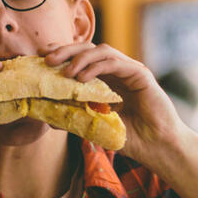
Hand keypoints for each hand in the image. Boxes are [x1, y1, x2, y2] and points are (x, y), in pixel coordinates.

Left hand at [42, 43, 185, 164]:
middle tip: (47, 59)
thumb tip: (48, 118)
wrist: (156, 148)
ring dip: (80, 58)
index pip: (81, 59)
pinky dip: (96, 67)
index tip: (41, 57)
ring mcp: (129, 70)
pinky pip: (115, 62)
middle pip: (88, 49)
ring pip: (101, 50)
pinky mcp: (140, 73)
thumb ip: (76, 118)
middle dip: (66, 51)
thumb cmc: (130, 139)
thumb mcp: (95, 127)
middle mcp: (117, 71)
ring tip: (65, 72)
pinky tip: (81, 78)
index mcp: (106, 79)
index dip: (61, 54)